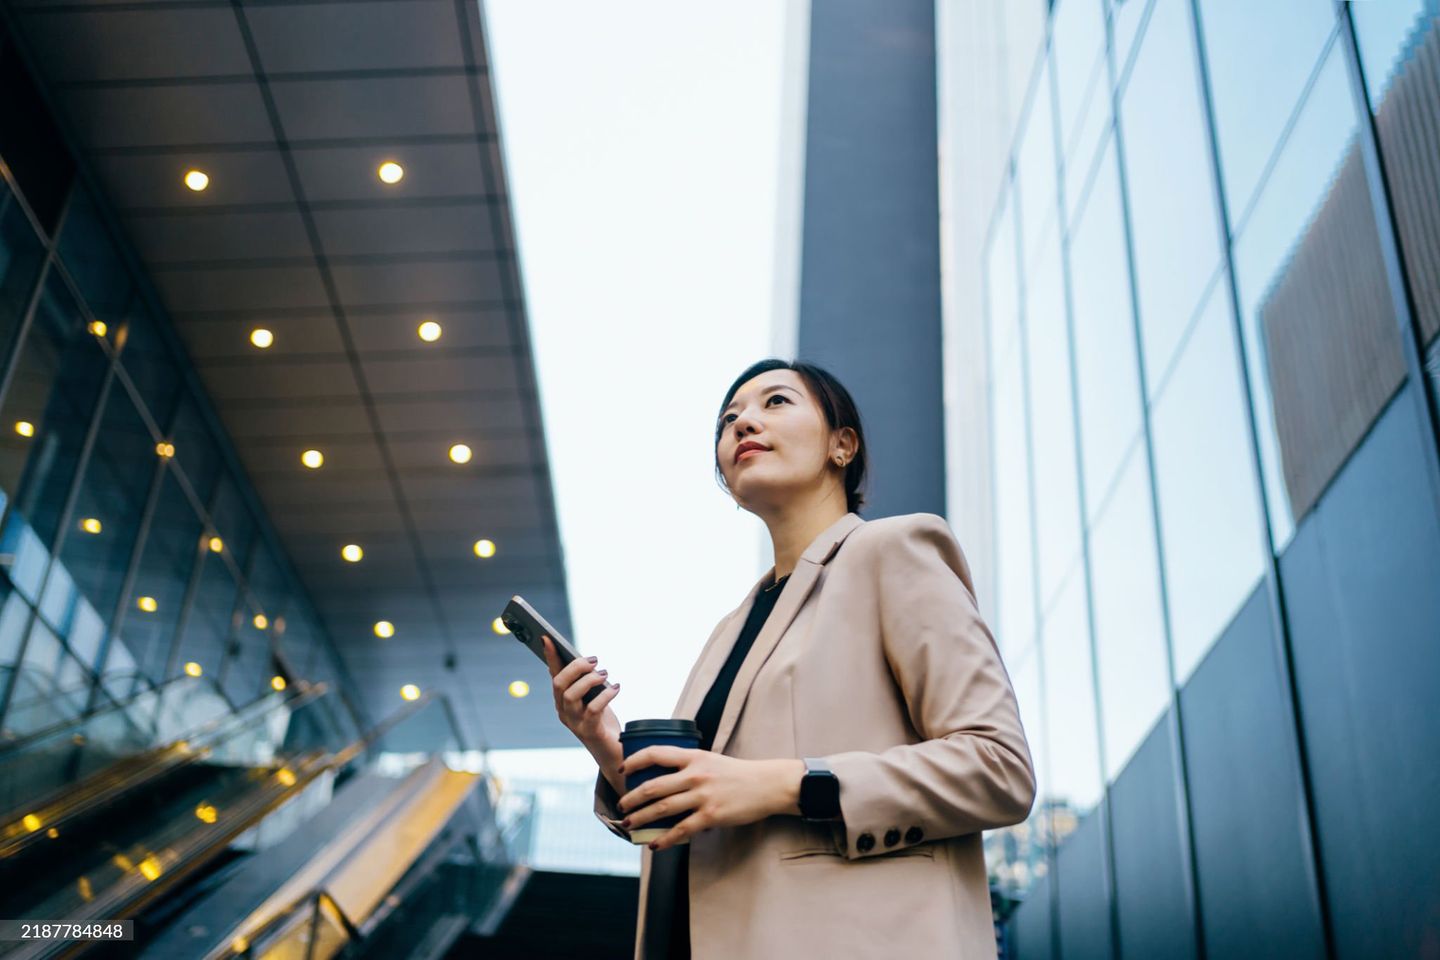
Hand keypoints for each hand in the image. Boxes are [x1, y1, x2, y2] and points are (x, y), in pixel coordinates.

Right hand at [543, 636, 620, 758]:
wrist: (613, 751)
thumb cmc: (602, 721)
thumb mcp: (593, 697)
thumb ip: (586, 683)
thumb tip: (585, 661)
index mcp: (562, 700)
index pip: (554, 675)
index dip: (550, 657)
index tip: (548, 638)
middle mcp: (563, 711)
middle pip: (559, 684)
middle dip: (575, 667)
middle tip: (594, 660)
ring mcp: (574, 722)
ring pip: (571, 695)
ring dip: (588, 680)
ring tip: (605, 674)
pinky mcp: (588, 731)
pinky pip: (593, 709)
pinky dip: (606, 695)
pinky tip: (617, 688)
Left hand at [617, 747, 803, 850]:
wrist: (768, 785)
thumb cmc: (739, 773)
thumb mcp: (712, 760)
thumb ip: (690, 766)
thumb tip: (666, 781)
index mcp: (694, 756)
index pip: (656, 753)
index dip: (635, 760)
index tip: (623, 769)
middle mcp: (695, 774)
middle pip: (653, 786)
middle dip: (632, 798)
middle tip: (621, 805)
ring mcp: (702, 796)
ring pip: (662, 808)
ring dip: (641, 818)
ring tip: (629, 824)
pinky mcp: (711, 815)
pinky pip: (681, 829)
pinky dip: (665, 839)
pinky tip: (655, 844)